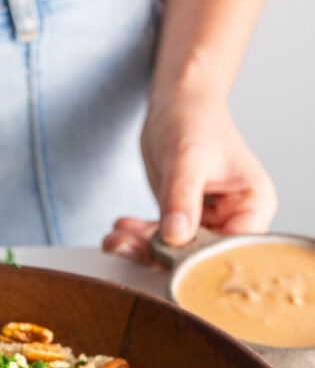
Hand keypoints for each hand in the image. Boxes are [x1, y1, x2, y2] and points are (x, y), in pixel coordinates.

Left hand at [103, 92, 276, 262]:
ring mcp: (208, 225)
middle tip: (124, 246)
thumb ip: (181, 198)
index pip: (232, 250)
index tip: (166, 262)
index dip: (201, 264)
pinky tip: (118, 231)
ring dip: (141, 250)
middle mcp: (234, 221)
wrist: (179, 104)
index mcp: (252, 206)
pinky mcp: (184, 224)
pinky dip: (137, 239)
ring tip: (114, 239)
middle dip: (159, 257)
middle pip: (200, 258)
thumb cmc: (194, 119)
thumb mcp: (186, 158)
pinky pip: (160, 242)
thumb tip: (176, 237)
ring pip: (174, 254)